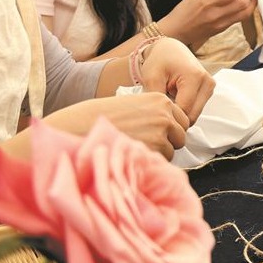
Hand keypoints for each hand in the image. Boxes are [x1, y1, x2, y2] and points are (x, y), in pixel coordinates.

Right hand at [46, 93, 189, 159]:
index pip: (181, 120)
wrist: (81, 125)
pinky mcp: (153, 150)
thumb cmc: (104, 116)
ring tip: (134, 150)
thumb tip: (168, 131)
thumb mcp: (133, 106)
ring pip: (172, 151)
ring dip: (158, 154)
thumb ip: (153, 115)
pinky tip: (131, 155)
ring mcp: (161, 133)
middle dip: (168, 143)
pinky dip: (148, 162)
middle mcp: (166, 115)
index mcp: (161, 100)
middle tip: (145, 145)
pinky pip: (160, 162)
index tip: (156, 134)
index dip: (170, 130)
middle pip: (180, 136)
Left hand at [139, 37, 215, 120]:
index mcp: (195, 77)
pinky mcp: (209, 90)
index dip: (169, 116)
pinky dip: (185, 108)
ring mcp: (210, 87)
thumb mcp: (151, 78)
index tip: (156, 112)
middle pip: (192, 115)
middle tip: (161, 107)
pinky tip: (175, 98)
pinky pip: (196, 109)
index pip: (184, 111)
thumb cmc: (159, 60)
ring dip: (180, 112)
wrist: (170, 48)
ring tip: (168, 100)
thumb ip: (157, 100)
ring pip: (194, 114)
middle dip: (175, 116)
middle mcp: (207, 83)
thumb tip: (163, 119)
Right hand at [159, 0, 258, 45]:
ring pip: (245, 13)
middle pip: (243, 4)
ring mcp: (221, 24)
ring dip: (252, 3)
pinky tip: (244, 4)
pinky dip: (245, 10)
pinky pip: (239, 19)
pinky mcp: (223, 30)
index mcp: (208, 3)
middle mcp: (217, 15)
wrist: (176, 33)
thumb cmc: (183, 12)